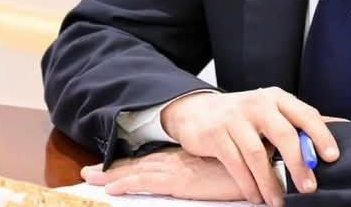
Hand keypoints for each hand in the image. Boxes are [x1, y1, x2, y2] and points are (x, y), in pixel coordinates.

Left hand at [81, 149, 246, 201]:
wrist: (263, 166)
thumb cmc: (249, 170)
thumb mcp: (226, 172)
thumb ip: (214, 172)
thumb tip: (208, 176)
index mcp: (187, 160)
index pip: (152, 162)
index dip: (130, 165)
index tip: (108, 169)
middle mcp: (179, 162)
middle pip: (140, 166)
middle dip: (114, 171)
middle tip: (87, 173)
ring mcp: (179, 170)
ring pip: (139, 172)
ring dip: (113, 176)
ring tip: (90, 179)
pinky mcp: (183, 181)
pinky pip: (150, 182)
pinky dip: (130, 183)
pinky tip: (113, 189)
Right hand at [161, 87, 339, 205]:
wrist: (197, 111)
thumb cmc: (243, 115)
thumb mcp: (271, 111)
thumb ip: (298, 121)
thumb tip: (339, 127)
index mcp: (276, 98)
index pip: (305, 114)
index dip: (321, 135)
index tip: (331, 157)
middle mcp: (258, 104)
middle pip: (284, 134)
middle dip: (298, 164)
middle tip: (308, 188)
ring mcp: (235, 118)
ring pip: (258, 154)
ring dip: (270, 182)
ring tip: (278, 201)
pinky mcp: (216, 134)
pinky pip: (236, 163)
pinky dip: (248, 184)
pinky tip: (256, 196)